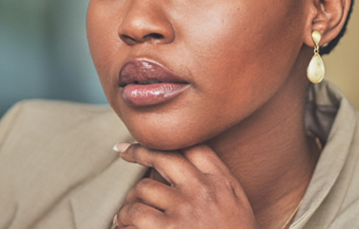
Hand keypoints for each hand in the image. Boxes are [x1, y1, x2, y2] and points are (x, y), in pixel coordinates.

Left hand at [112, 142, 257, 228]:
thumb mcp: (236, 205)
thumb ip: (215, 183)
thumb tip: (181, 162)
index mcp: (223, 183)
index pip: (193, 147)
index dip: (169, 140)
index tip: (150, 138)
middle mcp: (203, 190)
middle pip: (163, 156)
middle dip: (139, 151)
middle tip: (122, 151)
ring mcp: (185, 209)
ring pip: (143, 188)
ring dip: (131, 201)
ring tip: (126, 216)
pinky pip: (134, 214)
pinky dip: (124, 220)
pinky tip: (122, 226)